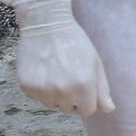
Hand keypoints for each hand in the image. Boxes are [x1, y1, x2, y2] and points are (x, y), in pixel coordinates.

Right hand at [14, 0, 113, 115]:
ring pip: (51, 104)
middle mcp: (63, 91)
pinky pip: (36, 97)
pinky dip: (40, 89)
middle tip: (68, 77)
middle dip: (71, 98)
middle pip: (68, 109)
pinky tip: (43, 71)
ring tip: (55, 73)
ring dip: (54, 94)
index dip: (87, 101)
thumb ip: (102, 89)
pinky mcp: (27, 86)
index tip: (84, 89)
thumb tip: (108, 109)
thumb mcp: (95, 63)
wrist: (46, 25)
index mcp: (84, 85)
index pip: (87, 111)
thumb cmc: (75, 42)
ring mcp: (43, 90)